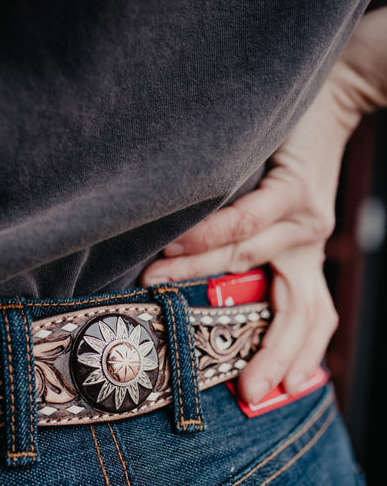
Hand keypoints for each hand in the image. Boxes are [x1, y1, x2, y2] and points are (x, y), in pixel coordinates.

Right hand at [141, 7, 386, 401]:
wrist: (331, 93)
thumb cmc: (283, 159)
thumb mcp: (275, 218)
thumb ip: (247, 254)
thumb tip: (187, 282)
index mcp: (308, 259)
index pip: (310, 318)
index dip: (294, 357)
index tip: (270, 392)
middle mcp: (313, 245)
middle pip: (298, 311)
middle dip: (271, 354)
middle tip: (248, 391)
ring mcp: (306, 219)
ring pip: (251, 261)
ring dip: (196, 275)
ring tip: (154, 285)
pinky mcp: (294, 187)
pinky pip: (246, 218)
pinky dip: (207, 233)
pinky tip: (175, 244)